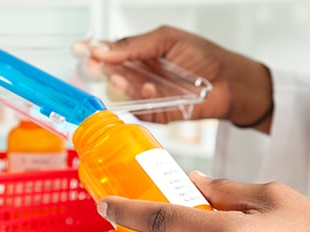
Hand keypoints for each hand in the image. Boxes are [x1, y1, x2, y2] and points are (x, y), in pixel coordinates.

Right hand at [90, 26, 272, 132]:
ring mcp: (148, 95)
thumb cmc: (204, 56)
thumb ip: (136, 45)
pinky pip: (142, 109)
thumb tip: (104, 48)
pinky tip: (151, 90)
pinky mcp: (157, 113)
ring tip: (122, 78)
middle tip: (93, 66)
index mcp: (140, 53)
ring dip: (122, 85)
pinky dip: (144, 100)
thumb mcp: (168, 40)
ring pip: (124, 93)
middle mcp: (141, 74)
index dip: (94, 50)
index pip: (110, 51)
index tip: (79, 49)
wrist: (230, 82)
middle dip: (101, 70)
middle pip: (112, 73)